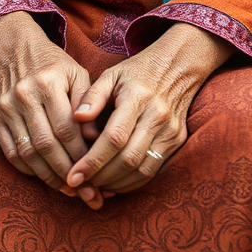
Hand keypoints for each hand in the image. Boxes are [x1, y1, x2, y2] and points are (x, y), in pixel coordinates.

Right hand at [0, 12, 102, 205]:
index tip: (97, 173)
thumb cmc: (53, 64)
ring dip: (49, 178)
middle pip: (47, 144)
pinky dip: (29, 170)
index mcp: (48, 82)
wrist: (14, 49)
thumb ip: (88, 102)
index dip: (81, 154)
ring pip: (28, 153)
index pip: (66, 127)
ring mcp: (6, 108)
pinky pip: (11, 153)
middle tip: (87, 194)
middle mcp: (24, 95)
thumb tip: (97, 138)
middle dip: (68, 173)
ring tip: (69, 191)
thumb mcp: (77, 73)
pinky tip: (46, 178)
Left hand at [67, 23, 232, 196]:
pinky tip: (115, 182)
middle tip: (80, 184)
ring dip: (116, 183)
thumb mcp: (112, 74)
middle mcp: (157, 115)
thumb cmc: (138, 71)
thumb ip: (92, 95)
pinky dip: (132, 182)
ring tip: (94, 185)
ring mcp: (170, 130)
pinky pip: (153, 170)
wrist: (178, 66)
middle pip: (128, 159)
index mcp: (137, 96)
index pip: (114, 137)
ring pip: (142, 169)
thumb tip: (76, 118)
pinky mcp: (177, 141)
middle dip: (101, 177)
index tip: (73, 175)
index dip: (92, 161)